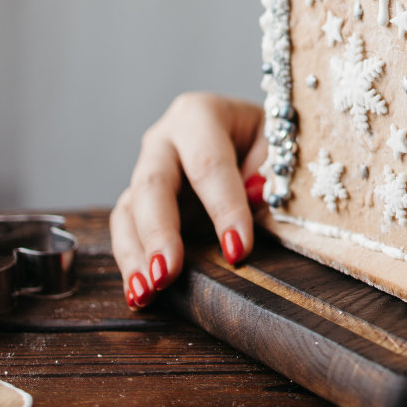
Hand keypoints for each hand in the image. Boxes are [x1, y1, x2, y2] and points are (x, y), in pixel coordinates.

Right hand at [109, 93, 266, 308]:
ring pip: (130, 210)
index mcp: (202, 114)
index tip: (238, 250)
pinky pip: (127, 229)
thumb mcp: (279, 144)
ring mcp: (147, 169)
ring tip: (146, 292)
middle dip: (160, 232)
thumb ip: (272, 169)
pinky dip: (131, 261)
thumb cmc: (268, 139)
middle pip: (154, 184)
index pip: (210, 164)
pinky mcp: (141, 200)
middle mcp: (165, 138)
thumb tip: (255, 192)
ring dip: (135, 254)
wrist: (251, 135)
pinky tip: (140, 292)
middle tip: (167, 274)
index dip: (223, 208)